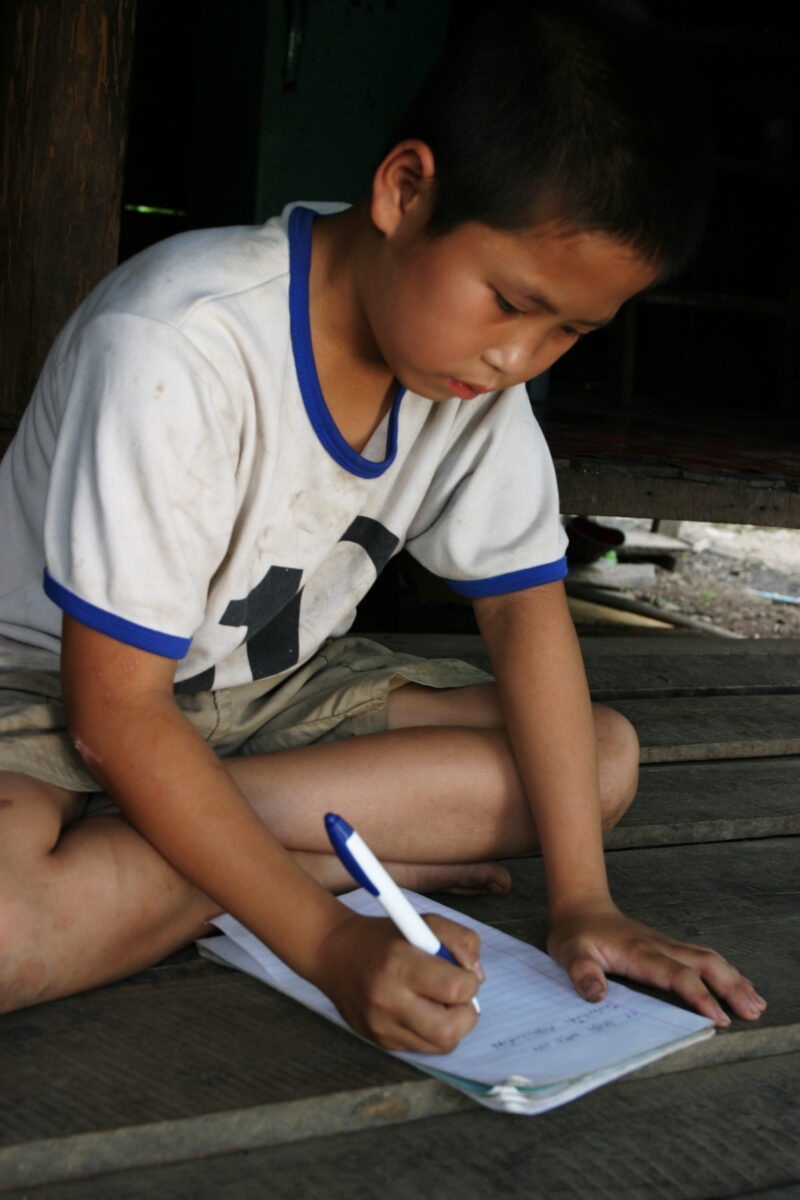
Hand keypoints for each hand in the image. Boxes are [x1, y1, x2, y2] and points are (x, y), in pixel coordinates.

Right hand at [314, 911, 482, 1052]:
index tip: (462, 972)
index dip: (469, 982)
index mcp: (399, 963)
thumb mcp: (423, 922)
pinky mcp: (380, 1041)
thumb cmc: (384, 936)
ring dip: (451, 1025)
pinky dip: (431, 1031)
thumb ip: (460, 941)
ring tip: (439, 1001)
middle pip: (449, 1030)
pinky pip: (423, 1047)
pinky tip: (419, 1009)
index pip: (455, 988)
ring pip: (441, 1045)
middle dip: (466, 1014)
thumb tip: (476, 977)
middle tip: (458, 997)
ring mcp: (381, 1026)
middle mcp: (387, 999)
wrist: (333, 953)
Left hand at [547, 894, 766, 1026]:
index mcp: (639, 952)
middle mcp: (659, 946)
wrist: (580, 906)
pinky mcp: (668, 947)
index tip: (718, 1017)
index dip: (699, 996)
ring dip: (734, 979)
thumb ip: (582, 973)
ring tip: (756, 1003)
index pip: (676, 974)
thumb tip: (596, 995)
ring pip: (709, 958)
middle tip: (753, 1011)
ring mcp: (666, 944)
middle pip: (705, 963)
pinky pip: (702, 957)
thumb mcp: (568, 953)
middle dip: (731, 987)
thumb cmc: (575, 933)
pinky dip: (724, 971)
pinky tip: (737, 984)